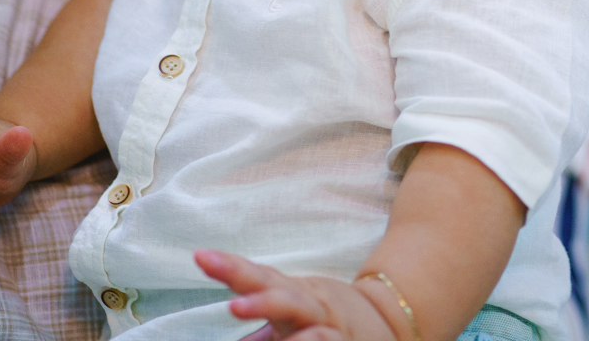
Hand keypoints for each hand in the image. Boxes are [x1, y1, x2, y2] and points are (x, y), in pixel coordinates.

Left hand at [195, 250, 399, 340]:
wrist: (388, 322)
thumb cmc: (330, 321)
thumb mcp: (293, 320)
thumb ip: (265, 328)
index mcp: (289, 292)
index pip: (256, 275)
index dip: (229, 266)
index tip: (200, 256)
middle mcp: (307, 300)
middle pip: (276, 288)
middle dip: (247, 284)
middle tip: (218, 280)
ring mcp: (327, 319)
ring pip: (301, 311)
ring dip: (269, 308)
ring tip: (237, 309)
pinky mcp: (344, 340)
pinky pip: (325, 340)